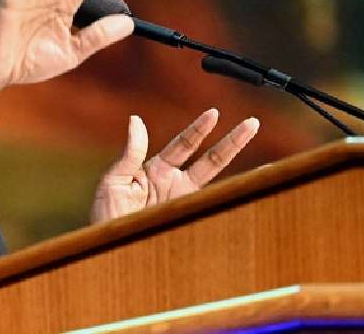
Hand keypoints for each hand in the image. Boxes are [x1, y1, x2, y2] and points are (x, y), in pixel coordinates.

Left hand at [89, 109, 259, 223]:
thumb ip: (130, 153)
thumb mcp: (114, 180)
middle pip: (210, 158)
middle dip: (232, 141)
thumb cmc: (106, 216)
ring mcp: (184, 202)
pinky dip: (230, 195)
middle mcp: (175, 184)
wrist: (109, 250)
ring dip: (235, 163)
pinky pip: (212, 205)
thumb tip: (136, 120)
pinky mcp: (189, 220)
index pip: (184, 144)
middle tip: (252, 123)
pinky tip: (249, 185)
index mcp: (157, 170)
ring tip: (257, 150)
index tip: (214, 113)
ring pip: (215, 179)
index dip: (199, 129)